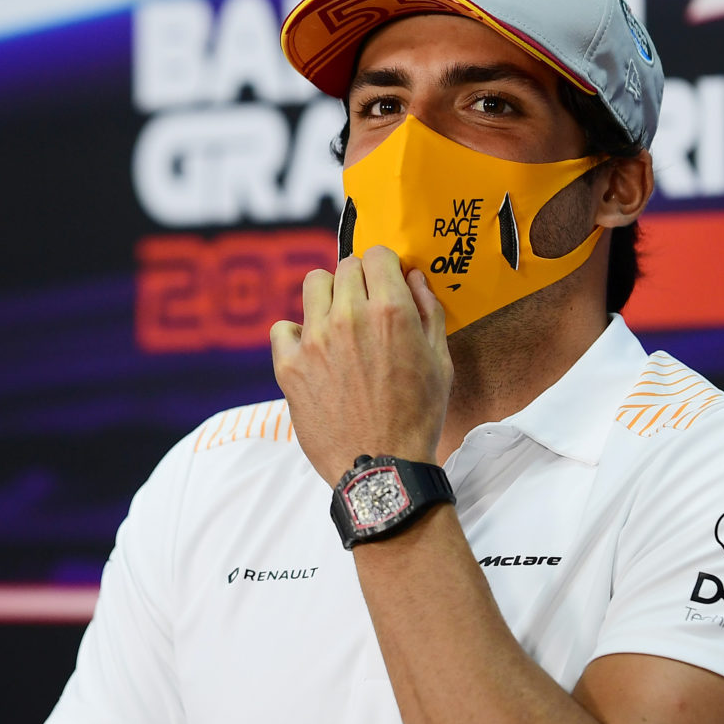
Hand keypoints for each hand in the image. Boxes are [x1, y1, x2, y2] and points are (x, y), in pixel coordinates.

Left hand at [270, 244, 452, 485]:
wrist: (381, 468)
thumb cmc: (418, 417)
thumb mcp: (440, 362)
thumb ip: (429, 311)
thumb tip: (414, 277)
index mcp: (390, 312)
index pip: (377, 255)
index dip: (385, 266)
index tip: (386, 282)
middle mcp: (349, 317)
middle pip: (346, 267)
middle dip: (360, 280)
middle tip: (367, 309)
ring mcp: (314, 339)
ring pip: (314, 284)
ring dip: (328, 297)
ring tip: (338, 324)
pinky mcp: (289, 365)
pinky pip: (282, 327)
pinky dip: (296, 335)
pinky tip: (313, 353)